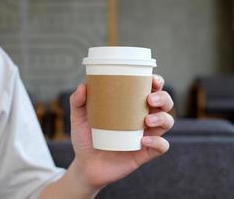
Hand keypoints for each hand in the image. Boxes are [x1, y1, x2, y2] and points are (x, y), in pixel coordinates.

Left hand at [69, 75, 173, 190]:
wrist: (85, 165)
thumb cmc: (85, 138)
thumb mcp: (79, 118)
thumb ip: (78, 101)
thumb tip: (83, 85)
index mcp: (130, 106)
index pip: (150, 90)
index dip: (157, 82)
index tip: (152, 79)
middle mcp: (142, 119)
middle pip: (165, 104)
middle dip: (163, 98)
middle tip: (149, 99)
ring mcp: (145, 135)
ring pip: (167, 122)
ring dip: (162, 118)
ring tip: (147, 120)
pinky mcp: (144, 152)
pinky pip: (161, 146)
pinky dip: (157, 142)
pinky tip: (143, 140)